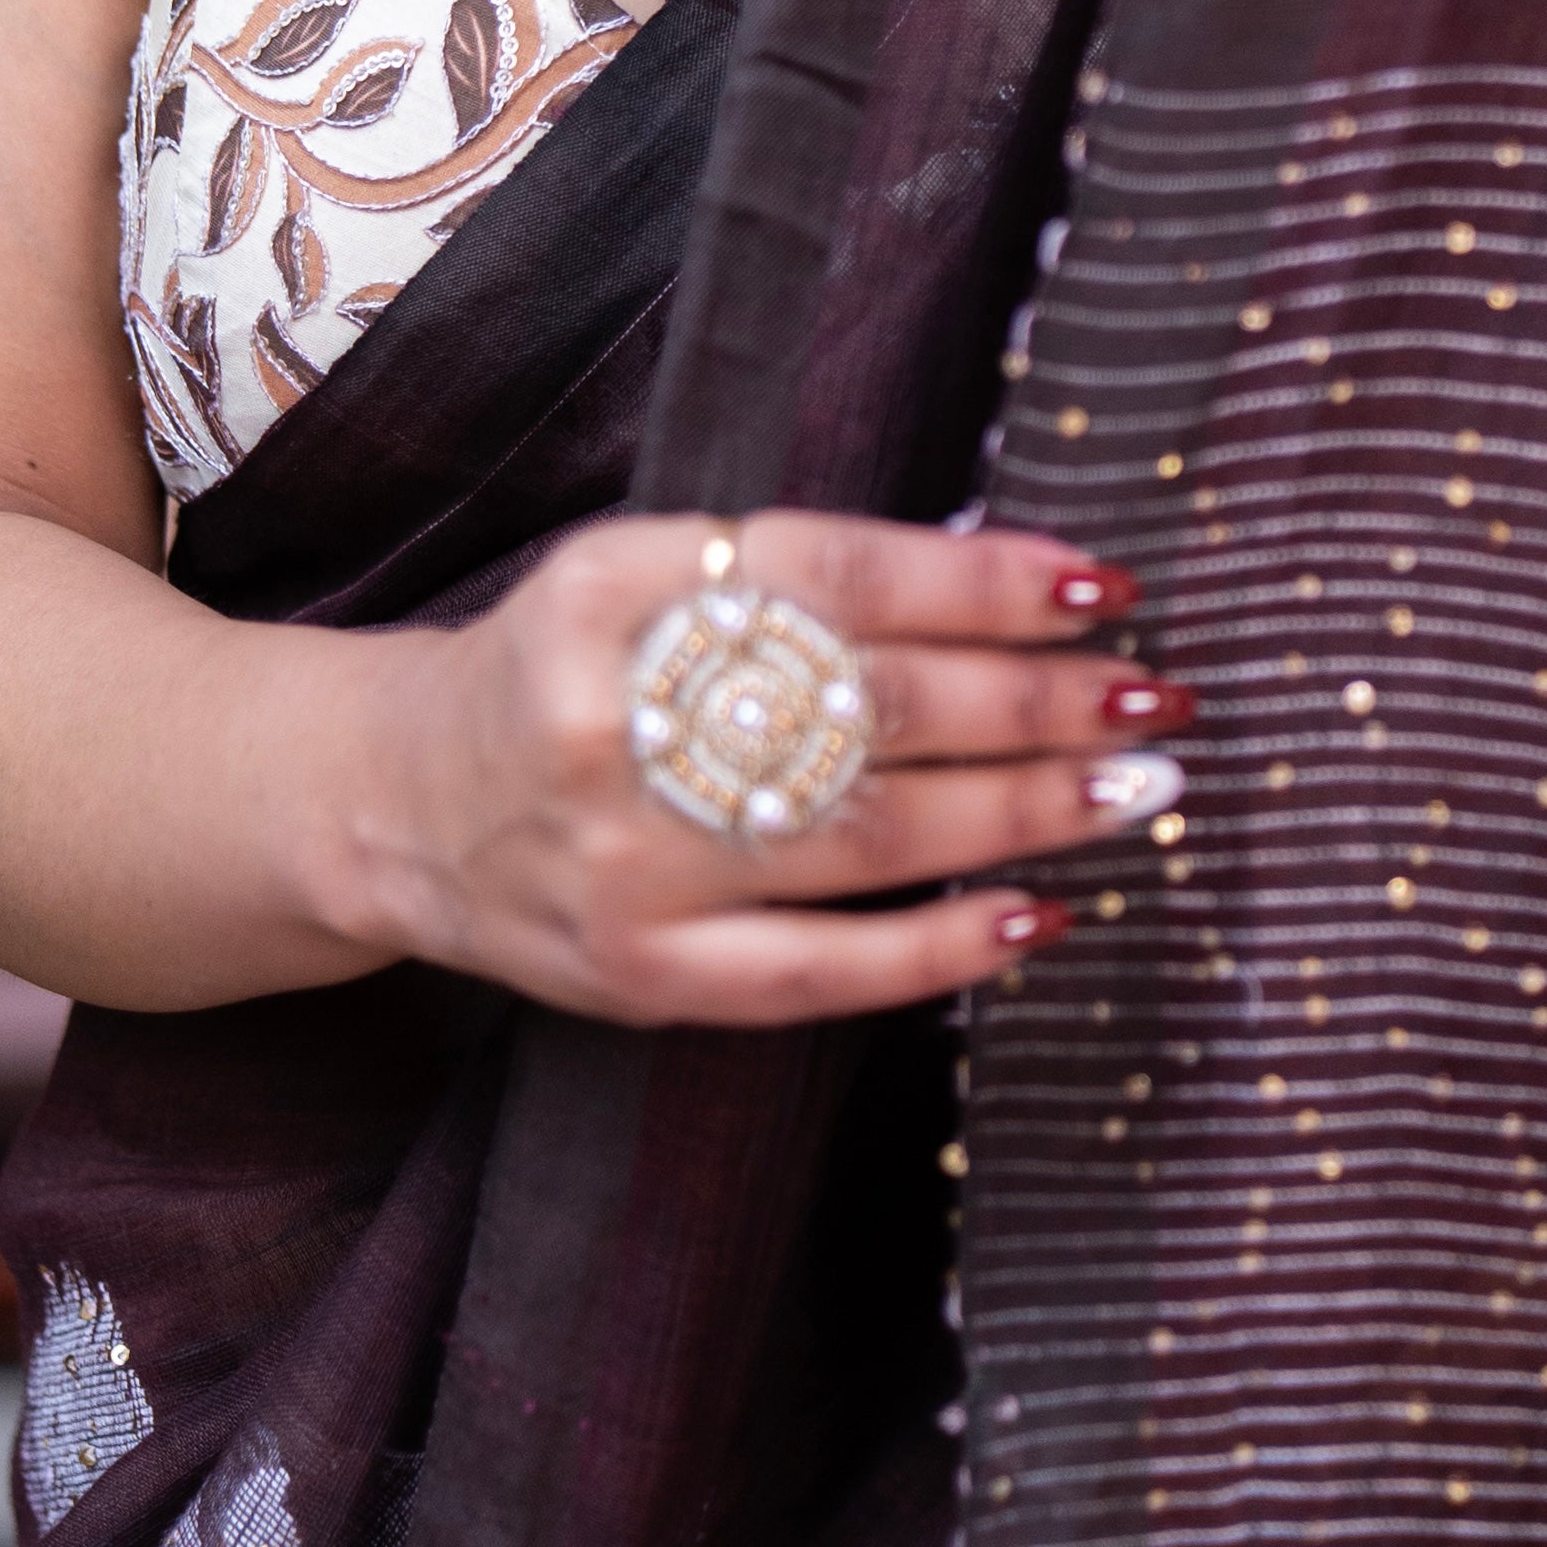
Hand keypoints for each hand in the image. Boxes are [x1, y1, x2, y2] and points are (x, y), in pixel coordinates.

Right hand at [345, 508, 1179, 1029]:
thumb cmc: (564, 672)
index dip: (987, 581)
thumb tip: (1012, 587)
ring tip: (1137, 786)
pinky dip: (943, 944)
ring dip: (1027, 811)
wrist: (387, 802)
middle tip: (1159, 697)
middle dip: (1040, 701)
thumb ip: (795, 579)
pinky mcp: (637, 973)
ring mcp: (628, 859)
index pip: (842, 573)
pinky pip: (819, 969)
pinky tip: (1042, 913)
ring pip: (868, 833)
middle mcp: (619, 717)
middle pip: (871, 704)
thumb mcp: (642, 575)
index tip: (1105, 589)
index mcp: (621, 584)